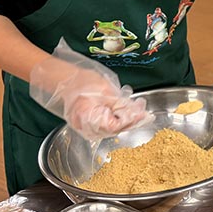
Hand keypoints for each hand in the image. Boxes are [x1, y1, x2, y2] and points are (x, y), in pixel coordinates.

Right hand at [30, 39, 148, 139]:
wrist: (67, 81)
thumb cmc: (84, 82)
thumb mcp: (107, 90)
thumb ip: (121, 104)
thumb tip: (137, 112)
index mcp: (88, 118)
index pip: (115, 126)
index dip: (131, 120)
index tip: (144, 115)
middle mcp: (85, 128)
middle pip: (114, 130)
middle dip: (131, 120)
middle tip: (145, 113)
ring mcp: (85, 129)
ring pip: (111, 130)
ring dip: (125, 121)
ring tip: (138, 111)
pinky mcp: (87, 126)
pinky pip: (105, 127)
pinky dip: (116, 120)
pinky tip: (125, 113)